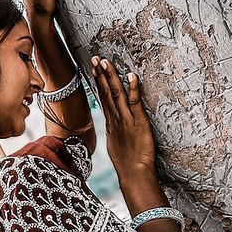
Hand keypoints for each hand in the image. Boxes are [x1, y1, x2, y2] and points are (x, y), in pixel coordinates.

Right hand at [91, 56, 156, 174]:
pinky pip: (134, 103)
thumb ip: (115, 132)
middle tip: (95, 58)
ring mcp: (126, 120)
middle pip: (105, 92)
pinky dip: (133, 89)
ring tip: (106, 62)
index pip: (102, 98)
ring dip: (110, 77)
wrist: (133, 173)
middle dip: (100, 74)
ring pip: (116, 94)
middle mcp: (116, 118)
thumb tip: (113, 127)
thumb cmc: (127, 162)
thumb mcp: (117, 144)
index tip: (93, 69)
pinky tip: (131, 76)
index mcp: (111, 122)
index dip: (97, 82)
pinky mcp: (138, 122)